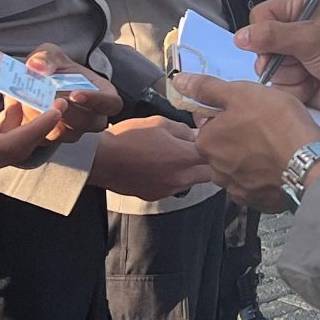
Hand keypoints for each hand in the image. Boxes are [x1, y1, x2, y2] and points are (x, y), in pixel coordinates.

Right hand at [0, 59, 63, 194]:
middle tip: (45, 97)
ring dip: (17, 131)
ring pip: (1, 159)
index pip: (10, 145)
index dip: (38, 126)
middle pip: (12, 154)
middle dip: (34, 126)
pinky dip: (1, 139)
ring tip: (22, 98)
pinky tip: (2, 114)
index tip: (57, 106)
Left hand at [24, 43, 122, 137]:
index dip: (96, 101)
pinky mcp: (54, 140)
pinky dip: (31, 124)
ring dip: (43, 118)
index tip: (74, 94)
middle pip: (84, 122)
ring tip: (26, 100)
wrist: (36, 83)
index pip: (111, 103)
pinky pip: (44, 139)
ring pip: (62, 132)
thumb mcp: (50, 54)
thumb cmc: (53, 67)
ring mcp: (75, 132)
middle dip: (62, 110)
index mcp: (105, 95)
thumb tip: (37, 66)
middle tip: (43, 98)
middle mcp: (94, 118)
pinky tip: (20, 109)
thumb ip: (45, 57)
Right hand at [87, 115, 211, 199]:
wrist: (102, 160)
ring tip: (180, 157)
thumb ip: (183, 130)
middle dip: (210, 162)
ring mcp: (169, 189)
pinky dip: (176, 178)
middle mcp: (181, 177)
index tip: (215, 138)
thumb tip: (197, 134)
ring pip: (194, 182)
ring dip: (193, 171)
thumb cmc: (128, 138)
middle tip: (203, 150)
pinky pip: (176, 187)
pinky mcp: (157, 196)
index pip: (216, 154)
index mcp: (183, 157)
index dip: (218, 145)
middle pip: (211, 173)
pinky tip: (163, 167)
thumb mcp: (159, 123)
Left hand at [166, 72, 319, 211]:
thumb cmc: (276, 124)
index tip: (249, 111)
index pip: (209, 124)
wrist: (307, 164)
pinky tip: (278, 165)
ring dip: (250, 158)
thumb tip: (179, 81)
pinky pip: (255, 184)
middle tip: (265, 127)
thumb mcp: (241, 93)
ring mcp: (236, 188)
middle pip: (223, 147)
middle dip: (239, 138)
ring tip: (274, 147)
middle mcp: (215, 168)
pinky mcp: (256, 201)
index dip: (229, 114)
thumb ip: (208, 88)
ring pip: (238, 167)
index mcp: (206, 141)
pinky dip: (263, 176)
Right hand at [236, 0, 319, 121]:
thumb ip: (275, 36)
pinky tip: (314, 86)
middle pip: (259, 47)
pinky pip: (278, 89)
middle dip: (280, 61)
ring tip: (312, 74)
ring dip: (290, 78)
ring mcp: (295, 57)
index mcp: (300, 8)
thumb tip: (242, 36)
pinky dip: (295, 91)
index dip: (263, 34)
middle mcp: (295, 31)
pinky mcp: (297, 80)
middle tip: (302, 62)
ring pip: (268, 71)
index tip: (279, 45)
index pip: (259, 17)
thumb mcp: (313, 39)